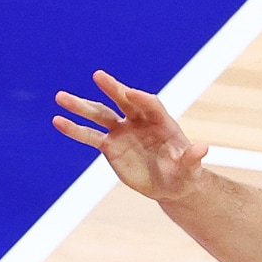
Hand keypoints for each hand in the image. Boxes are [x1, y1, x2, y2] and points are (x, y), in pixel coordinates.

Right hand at [53, 70, 205, 200]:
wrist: (170, 185)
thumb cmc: (183, 174)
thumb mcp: (190, 170)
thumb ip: (192, 158)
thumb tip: (203, 148)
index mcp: (161, 121)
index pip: (150, 104)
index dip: (141, 99)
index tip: (132, 93)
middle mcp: (138, 120)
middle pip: (124, 100)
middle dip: (112, 89)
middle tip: (99, 76)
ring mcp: (122, 131)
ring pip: (100, 114)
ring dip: (81, 106)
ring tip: (60, 97)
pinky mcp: (110, 146)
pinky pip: (90, 136)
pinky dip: (74, 130)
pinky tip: (58, 121)